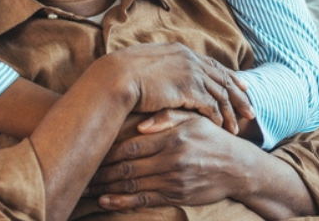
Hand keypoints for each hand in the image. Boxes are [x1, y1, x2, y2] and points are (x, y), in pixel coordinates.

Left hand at [84, 110, 257, 209]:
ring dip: (106, 188)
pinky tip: (105, 201)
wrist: (238, 167)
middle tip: (81, 172)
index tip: (90, 150)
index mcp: (172, 137)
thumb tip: (140, 122)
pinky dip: (122, 202)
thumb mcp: (194, 119)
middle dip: (100, 171)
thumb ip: (167, 116)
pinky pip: (144, 200)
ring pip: (131, 184)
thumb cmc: (211, 138)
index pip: (131, 145)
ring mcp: (173, 180)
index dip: (107, 150)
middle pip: (126, 166)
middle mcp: (171, 159)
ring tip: (86, 188)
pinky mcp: (176, 196)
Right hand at [105, 43, 252, 133]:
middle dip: (239, 96)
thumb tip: (161, 75)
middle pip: (223, 79)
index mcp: (181, 51)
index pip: (213, 65)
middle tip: (251, 110)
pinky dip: (218, 117)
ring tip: (238, 127)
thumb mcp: (145, 64)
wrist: (116, 77)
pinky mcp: (188, 89)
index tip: (242, 86)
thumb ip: (161, 68)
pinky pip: (211, 105)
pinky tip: (222, 128)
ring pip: (220, 94)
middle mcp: (190, 59)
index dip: (229, 76)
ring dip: (231, 112)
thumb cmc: (122, 74)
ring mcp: (191, 73)